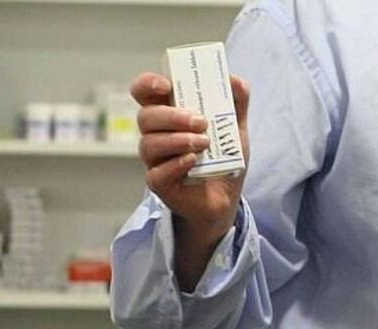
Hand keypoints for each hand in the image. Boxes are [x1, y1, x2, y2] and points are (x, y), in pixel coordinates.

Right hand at [130, 72, 250, 289]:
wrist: (226, 197)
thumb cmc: (223, 157)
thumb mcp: (235, 126)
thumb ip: (237, 101)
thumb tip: (234, 79)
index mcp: (168, 113)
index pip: (143, 92)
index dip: (147, 84)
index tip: (167, 85)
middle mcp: (155, 134)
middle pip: (145, 117)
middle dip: (172, 116)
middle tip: (201, 122)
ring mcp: (154, 159)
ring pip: (149, 144)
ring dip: (178, 140)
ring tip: (204, 144)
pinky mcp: (157, 182)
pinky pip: (157, 171)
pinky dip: (176, 163)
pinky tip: (193, 162)